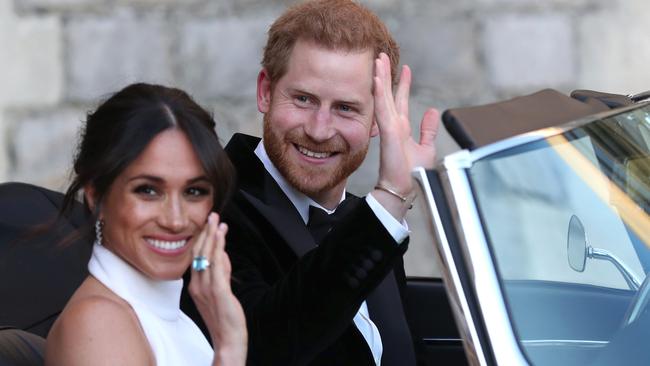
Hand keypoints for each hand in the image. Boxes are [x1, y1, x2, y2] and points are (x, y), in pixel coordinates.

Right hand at [189, 213, 246, 365]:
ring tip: (216, 220)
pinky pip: (217, 266)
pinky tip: (221, 236)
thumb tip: (223, 254)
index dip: (202, 239)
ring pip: (207, 256)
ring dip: (212, 236)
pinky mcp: (218, 291)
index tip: (208, 224)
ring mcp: (206, 288)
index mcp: (195, 285)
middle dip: (206, 232)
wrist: (228, 339)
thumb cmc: (224, 317)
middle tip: (212, 215)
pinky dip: (218, 248)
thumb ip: (221, 272)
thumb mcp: (220, 291)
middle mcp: (197, 285)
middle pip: (199, 253)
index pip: (196, 257)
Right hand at [372, 53, 439, 216]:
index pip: (400, 100)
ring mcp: (389, 128)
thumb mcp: (426, 147)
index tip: (405, 68)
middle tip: (382, 56)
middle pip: (388, 94)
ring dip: (380, 78)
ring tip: (378, 60)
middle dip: (385, 75)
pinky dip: (379, 93)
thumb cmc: (412, 174)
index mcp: (401, 128)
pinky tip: (377, 79)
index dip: (402, 84)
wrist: (404, 189)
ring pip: (383, 97)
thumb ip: (428, 129)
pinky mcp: (388, 133)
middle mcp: (394, 125)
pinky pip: (383, 109)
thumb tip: (432, 111)